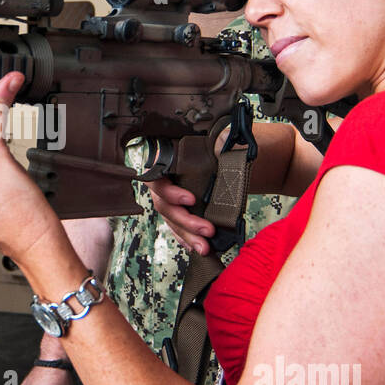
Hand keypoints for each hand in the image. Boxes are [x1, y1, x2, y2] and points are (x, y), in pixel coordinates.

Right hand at [144, 124, 237, 256]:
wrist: (228, 151)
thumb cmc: (219, 143)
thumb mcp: (220, 137)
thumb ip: (220, 138)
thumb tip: (224, 141)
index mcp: (166, 161)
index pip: (156, 178)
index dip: (171, 192)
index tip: (191, 199)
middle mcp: (163, 181)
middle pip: (164, 205)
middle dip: (185, 221)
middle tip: (207, 229)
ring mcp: (169, 198)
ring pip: (171, 220)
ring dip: (187, 235)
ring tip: (205, 247)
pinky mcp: (178, 210)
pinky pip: (176, 228)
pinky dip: (186, 238)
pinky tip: (196, 247)